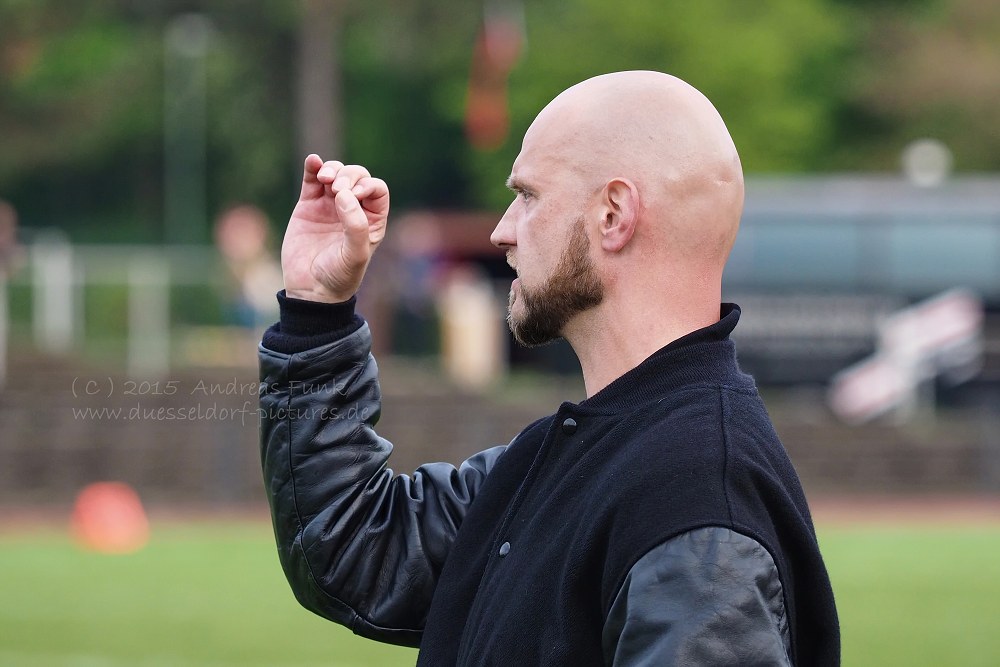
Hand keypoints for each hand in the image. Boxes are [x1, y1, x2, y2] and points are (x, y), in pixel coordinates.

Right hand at [280, 155, 388, 302]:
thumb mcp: (355, 255)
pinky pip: (312, 179)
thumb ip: (355, 226)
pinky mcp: (308, 205)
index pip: (377, 190)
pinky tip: (313, 161)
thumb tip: (345, 194)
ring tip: (326, 180)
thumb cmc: (339, 276)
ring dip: (332, 169)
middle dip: (348, 177)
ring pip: (335, 173)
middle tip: (337, 191)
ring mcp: (330, 205)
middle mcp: (353, 209)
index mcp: (372, 220)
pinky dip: (314, 167)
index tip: (355, 195)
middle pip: (357, 177)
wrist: (310, 289)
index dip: (368, 185)